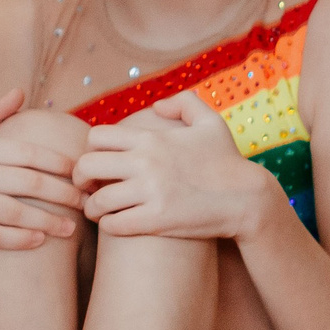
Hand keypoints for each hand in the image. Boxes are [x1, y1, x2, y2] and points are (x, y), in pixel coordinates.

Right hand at [0, 89, 84, 252]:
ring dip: (48, 222)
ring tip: (71, 229)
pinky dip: (21, 240)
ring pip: (16, 213)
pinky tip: (41, 241)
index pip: (29, 154)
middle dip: (64, 195)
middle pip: (29, 184)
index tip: (81, 173)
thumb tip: (19, 91)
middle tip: (86, 204)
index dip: (59, 164)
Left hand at [74, 92, 277, 239]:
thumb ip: (184, 103)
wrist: (249, 198)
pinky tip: (115, 224)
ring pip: (96, 200)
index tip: (96, 163)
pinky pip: (113, 224)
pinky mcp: (157, 219)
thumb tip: (156, 106)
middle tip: (86, 188)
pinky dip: (108, 226)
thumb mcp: (211, 122)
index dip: (90, 151)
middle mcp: (146, 162)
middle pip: (86, 166)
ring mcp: (150, 191)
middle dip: (80, 179)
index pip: (96, 137)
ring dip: (92, 208)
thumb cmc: (227, 161)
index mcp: (151, 138)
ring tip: (98, 211)